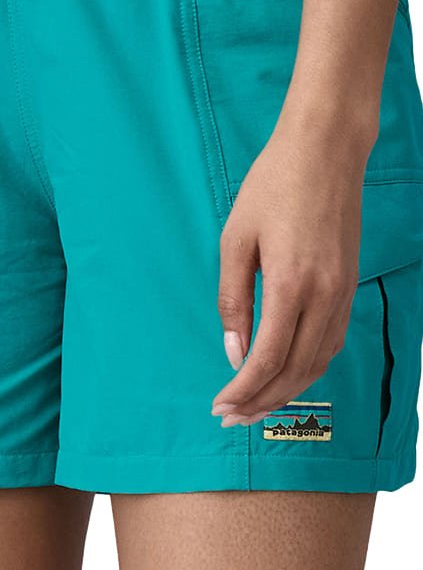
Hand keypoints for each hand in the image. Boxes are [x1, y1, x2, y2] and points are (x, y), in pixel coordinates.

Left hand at [211, 113, 365, 426]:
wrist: (325, 151)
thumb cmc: (273, 186)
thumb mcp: (236, 239)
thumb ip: (233, 299)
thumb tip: (233, 352)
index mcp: (291, 285)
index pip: (267, 360)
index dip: (243, 391)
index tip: (220, 407)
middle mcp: (324, 296)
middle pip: (295, 371)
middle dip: (262, 401)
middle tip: (231, 417)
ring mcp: (343, 293)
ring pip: (319, 362)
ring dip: (286, 390)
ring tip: (255, 404)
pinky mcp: (349, 285)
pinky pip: (332, 342)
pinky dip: (309, 367)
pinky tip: (287, 372)